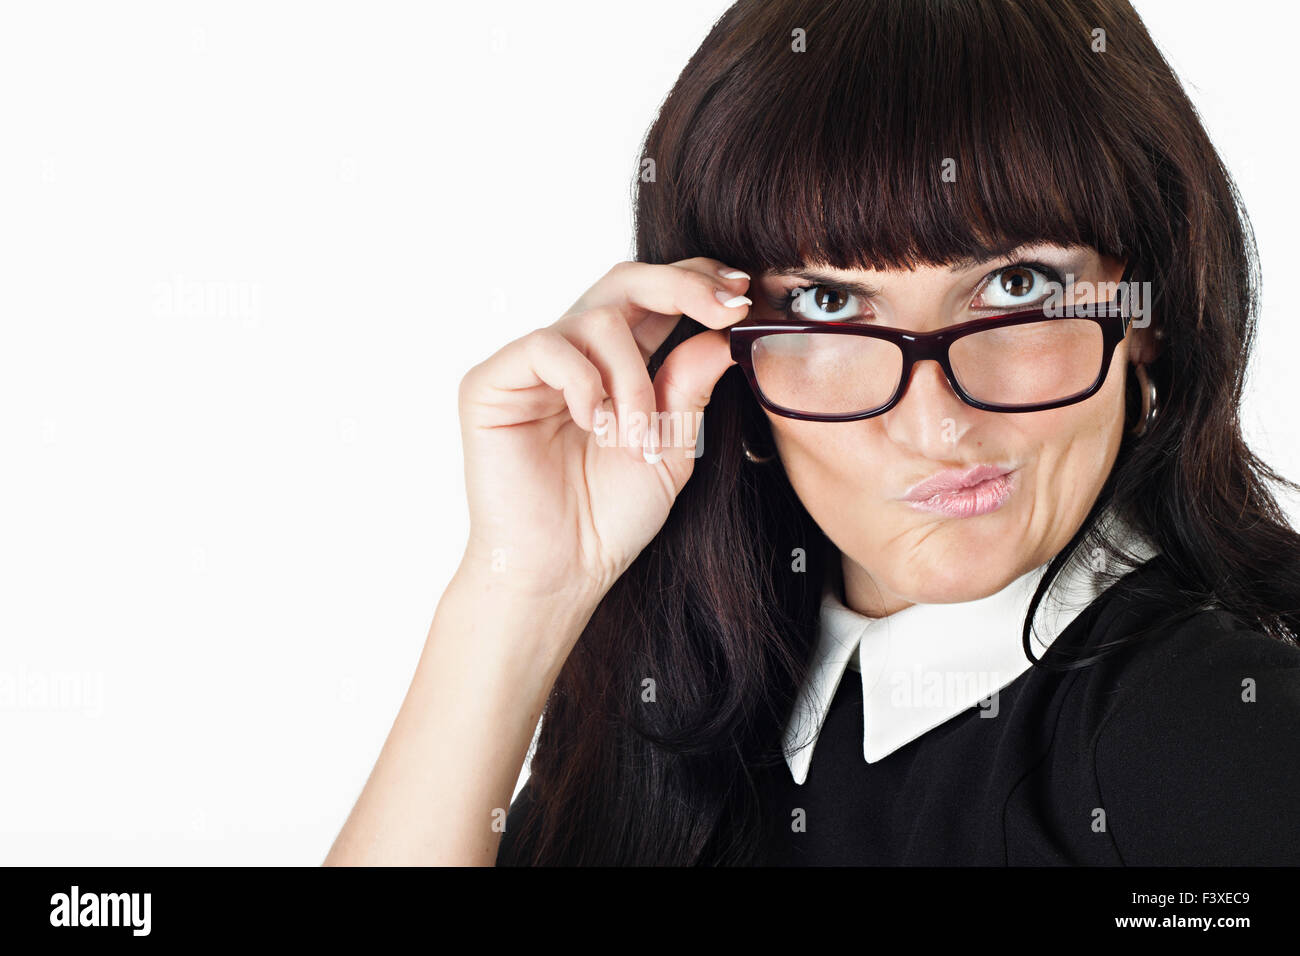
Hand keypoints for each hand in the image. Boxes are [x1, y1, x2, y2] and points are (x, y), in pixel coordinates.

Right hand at [456, 257, 752, 631]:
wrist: (563, 570)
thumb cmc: (609, 518)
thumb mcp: (673, 446)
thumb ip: (691, 384)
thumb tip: (724, 329)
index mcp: (619, 365)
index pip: (656, 297)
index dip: (698, 281)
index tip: (743, 293)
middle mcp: (575, 355)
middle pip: (626, 279)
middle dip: (682, 285)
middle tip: (723, 308)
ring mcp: (531, 366)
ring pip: (597, 319)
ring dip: (633, 379)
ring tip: (635, 437)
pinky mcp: (492, 382)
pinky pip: (546, 346)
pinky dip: (583, 383)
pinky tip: (591, 424)